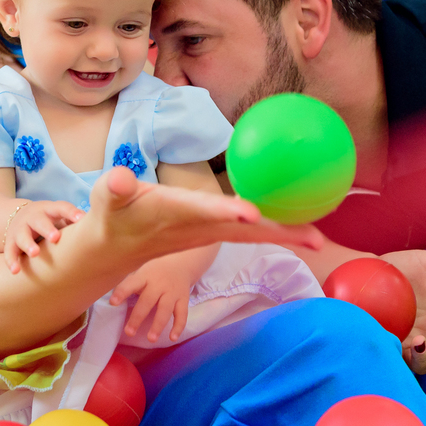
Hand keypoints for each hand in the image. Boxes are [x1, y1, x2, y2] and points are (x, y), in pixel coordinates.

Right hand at [4, 200, 83, 273]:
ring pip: (22, 236)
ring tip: (35, 254)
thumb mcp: (60, 216)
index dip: (71, 213)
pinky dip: (11, 261)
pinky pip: (9, 252)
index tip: (81, 219)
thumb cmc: (49, 220)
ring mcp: (20, 229)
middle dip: (47, 229)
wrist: (18, 217)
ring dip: (28, 244)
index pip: (61, 208)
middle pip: (39, 221)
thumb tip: (100, 227)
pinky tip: (16, 271)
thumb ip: (75, 220)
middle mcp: (33, 217)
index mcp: (49, 210)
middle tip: (55, 238)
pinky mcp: (10, 242)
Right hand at [87, 167, 323, 259]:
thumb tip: (117, 177)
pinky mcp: (212, 233)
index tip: (250, 214)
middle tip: (313, 237)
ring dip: (284, 235)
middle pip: (242, 231)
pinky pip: (248, 232)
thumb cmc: (113, 214)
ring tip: (318, 238)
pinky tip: (300, 227)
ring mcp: (208, 234)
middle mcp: (197, 228)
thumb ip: (114, 188)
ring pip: (250, 235)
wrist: (115, 248)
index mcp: (173, 214)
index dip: (226, 213)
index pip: (203, 212)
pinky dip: (275, 230)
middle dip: (276, 233)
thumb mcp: (107, 199)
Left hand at [110, 263, 192, 341]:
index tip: (113, 302)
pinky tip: (172, 338)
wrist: (182, 263)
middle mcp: (159, 284)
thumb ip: (130, 283)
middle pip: (148, 301)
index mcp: (145, 275)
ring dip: (158, 325)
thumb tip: (111, 299)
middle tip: (129, 332)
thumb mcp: (142, 270)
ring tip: (150, 339)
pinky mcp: (184, 299)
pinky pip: (182, 314)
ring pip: (165, 309)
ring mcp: (173, 292)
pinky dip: (178, 327)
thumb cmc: (155, 271)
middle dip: (138, 317)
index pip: (132, 283)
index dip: (122, 292)